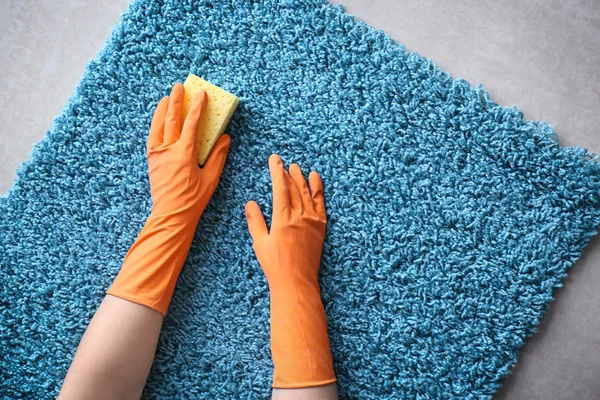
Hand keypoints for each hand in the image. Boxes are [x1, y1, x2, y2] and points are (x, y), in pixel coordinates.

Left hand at [147, 83, 229, 223]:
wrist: (171, 215)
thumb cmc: (193, 200)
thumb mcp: (211, 178)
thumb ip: (218, 156)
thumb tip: (224, 138)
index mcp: (184, 153)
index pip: (191, 124)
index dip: (197, 107)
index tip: (201, 95)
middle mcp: (167, 150)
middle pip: (171, 119)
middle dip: (176, 101)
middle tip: (179, 87)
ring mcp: (156, 154)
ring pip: (158, 126)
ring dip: (162, 110)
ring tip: (166, 98)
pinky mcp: (151, 160)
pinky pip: (152, 137)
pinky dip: (155, 125)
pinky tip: (158, 120)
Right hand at [245, 154, 335, 388]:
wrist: (296, 282)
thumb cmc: (275, 265)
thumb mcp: (260, 243)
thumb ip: (256, 221)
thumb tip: (251, 203)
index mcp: (283, 219)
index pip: (280, 188)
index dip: (277, 172)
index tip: (274, 160)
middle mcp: (300, 216)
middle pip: (294, 188)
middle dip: (288, 173)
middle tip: (283, 163)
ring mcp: (312, 221)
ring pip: (307, 193)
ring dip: (302, 178)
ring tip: (298, 167)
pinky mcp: (321, 227)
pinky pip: (320, 203)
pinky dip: (318, 190)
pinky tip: (316, 180)